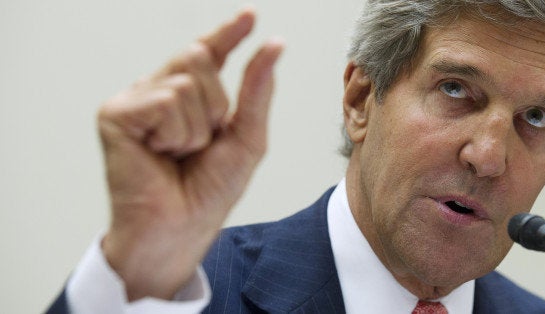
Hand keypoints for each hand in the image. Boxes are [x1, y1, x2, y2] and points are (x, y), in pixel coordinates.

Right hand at [97, 8, 282, 300]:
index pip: (208, 54)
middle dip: (216, 104)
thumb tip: (273, 44)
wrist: (182, 228)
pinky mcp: (115, 115)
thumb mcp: (246, 138)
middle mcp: (158, 92)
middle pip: (197, 57)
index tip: (250, 15)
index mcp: (187, 97)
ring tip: (181, 154)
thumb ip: (256, 91)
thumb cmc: (209, 191)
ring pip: (185, 82)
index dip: (228, 33)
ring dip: (197, 128)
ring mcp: (135, 101)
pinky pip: (165, 101)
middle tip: (201, 143)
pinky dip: (176, 133)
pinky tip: (161, 154)